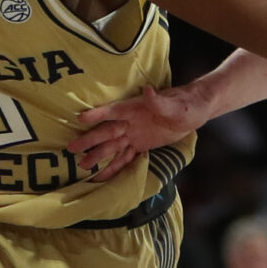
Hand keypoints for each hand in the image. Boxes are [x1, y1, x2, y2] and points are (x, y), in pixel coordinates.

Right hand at [68, 81, 201, 177]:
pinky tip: (102, 176)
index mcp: (136, 108)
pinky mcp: (140, 145)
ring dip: (98, 156)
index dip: (98, 114)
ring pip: (113, 146)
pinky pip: (125, 157)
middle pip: (108, 131)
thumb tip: (148, 91)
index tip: (81, 118)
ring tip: (83, 167)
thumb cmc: (187, 104)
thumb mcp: (177, 105)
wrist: (195, 110)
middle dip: (91, 140)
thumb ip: (160, 101)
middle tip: (72, 149)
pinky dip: (114, 167)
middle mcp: (131, 121)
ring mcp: (134, 134)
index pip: (114, 111)